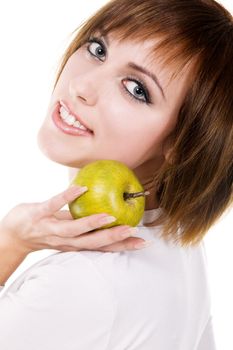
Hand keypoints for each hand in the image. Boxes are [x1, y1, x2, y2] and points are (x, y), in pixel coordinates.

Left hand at [0, 186, 145, 253]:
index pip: (103, 246)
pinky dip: (67, 197)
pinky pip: (53, 205)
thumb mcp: (69, 231)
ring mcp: (51, 229)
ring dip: (92, 223)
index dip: (123, 245)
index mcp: (76, 244)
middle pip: (92, 242)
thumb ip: (87, 226)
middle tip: (132, 231)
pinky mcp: (38, 215)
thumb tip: (109, 213)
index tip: (143, 242)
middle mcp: (65, 241)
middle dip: (113, 238)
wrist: (14, 234)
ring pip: (74, 229)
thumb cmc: (46, 229)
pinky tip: (80, 188)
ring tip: (109, 216)